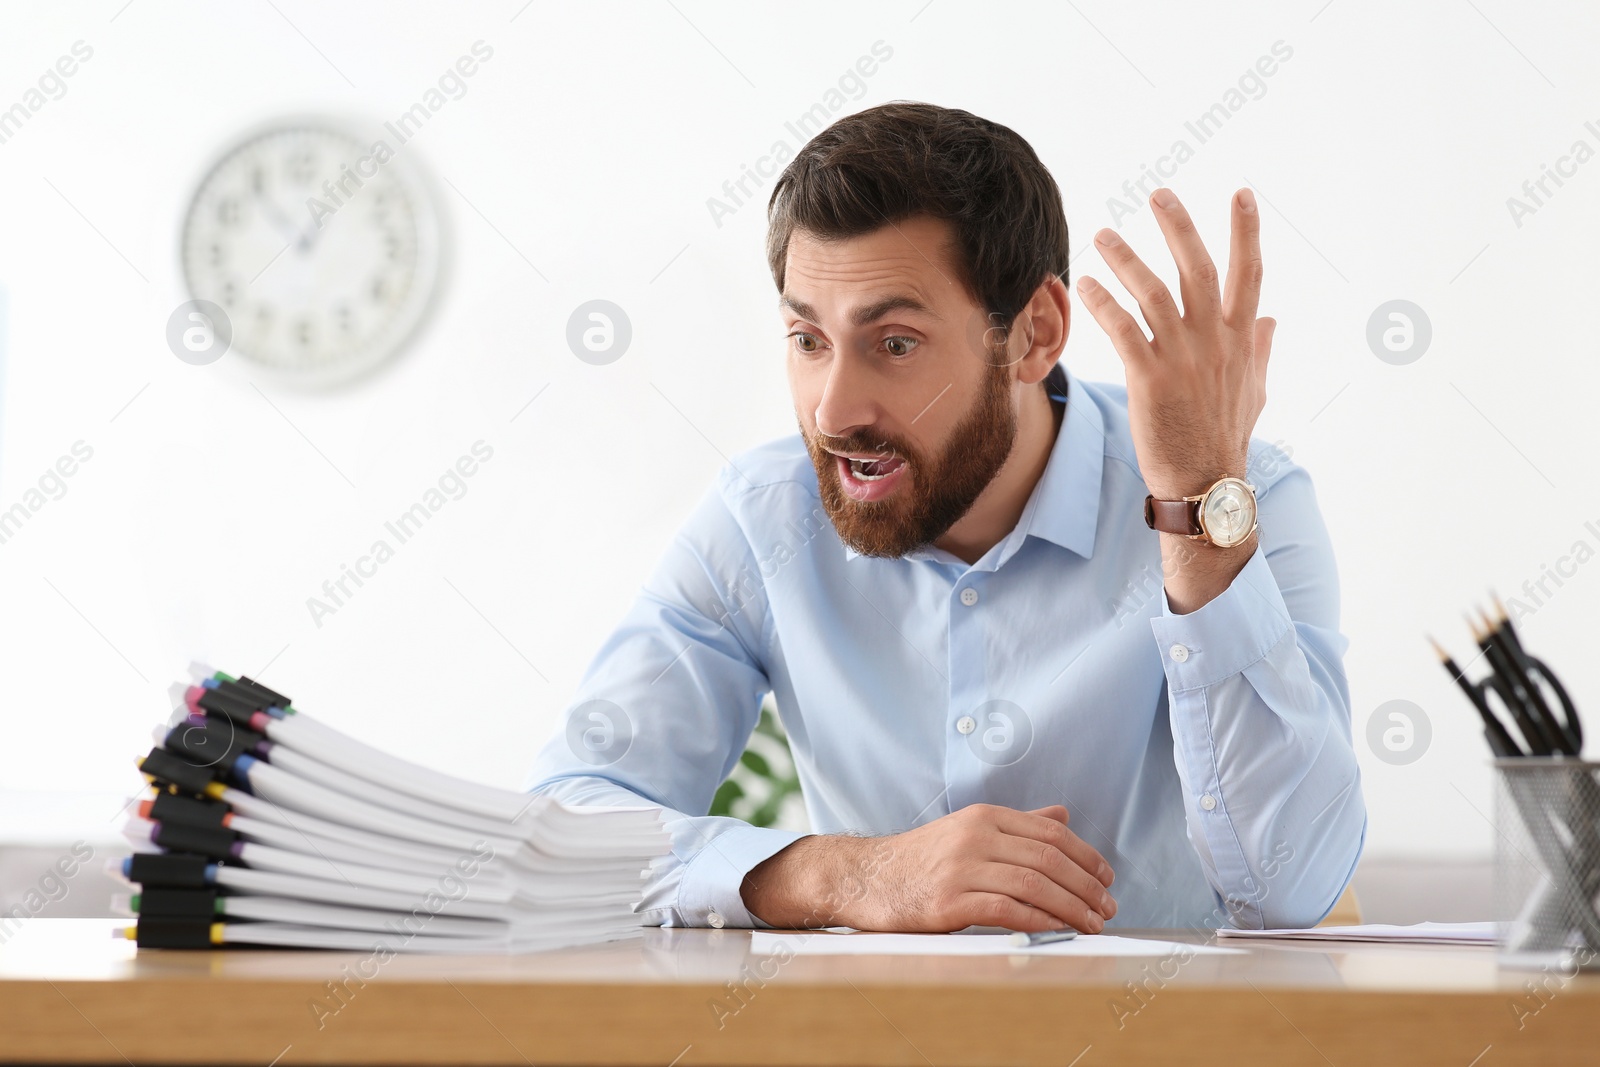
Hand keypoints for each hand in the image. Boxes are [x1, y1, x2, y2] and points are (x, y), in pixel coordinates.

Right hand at [741, 803, 1115, 932]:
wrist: (866, 876)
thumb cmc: (922, 859)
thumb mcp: (969, 830)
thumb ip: (1017, 825)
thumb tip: (1064, 816)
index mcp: (984, 816)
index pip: (1050, 834)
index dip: (1086, 857)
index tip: (1107, 879)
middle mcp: (975, 837)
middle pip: (1048, 860)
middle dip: (1086, 887)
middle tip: (1108, 908)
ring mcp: (960, 869)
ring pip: (1033, 885)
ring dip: (1071, 908)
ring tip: (1092, 924)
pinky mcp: (948, 902)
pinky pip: (1006, 911)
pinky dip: (1040, 922)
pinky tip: (1057, 932)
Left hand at [1076, 187, 1275, 499]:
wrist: (1205, 484)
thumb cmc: (1225, 437)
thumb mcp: (1254, 391)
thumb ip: (1259, 350)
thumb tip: (1271, 319)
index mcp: (1238, 340)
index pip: (1248, 274)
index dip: (1246, 232)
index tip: (1241, 193)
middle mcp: (1214, 342)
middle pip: (1199, 270)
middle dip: (1180, 228)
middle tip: (1159, 194)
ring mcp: (1183, 360)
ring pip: (1155, 294)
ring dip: (1128, 259)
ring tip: (1104, 233)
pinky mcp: (1151, 380)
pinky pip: (1124, 331)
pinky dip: (1104, 304)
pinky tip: (1086, 284)